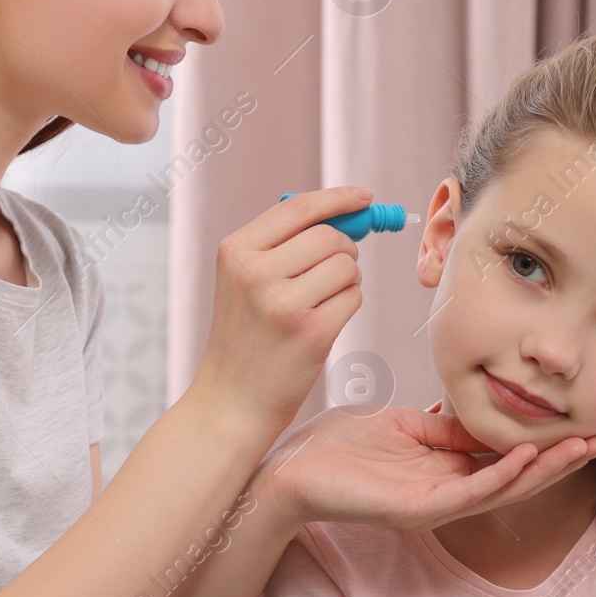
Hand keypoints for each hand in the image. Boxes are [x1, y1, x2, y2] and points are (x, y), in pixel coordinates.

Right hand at [193, 186, 373, 429]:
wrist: (231, 400)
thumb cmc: (247, 336)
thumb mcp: (245, 280)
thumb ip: (286, 243)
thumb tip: (351, 213)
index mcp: (235, 250)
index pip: (297, 207)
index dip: (338, 197)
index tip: (364, 196)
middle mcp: (255, 272)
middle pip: (330, 236)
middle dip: (345, 249)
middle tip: (333, 272)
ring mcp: (282, 303)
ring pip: (347, 266)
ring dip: (347, 281)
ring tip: (320, 303)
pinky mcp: (311, 332)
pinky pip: (353, 298)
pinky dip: (347, 306)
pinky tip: (322, 324)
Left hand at [253, 404, 595, 536]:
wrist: (292, 466)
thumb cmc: (337, 446)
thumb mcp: (401, 424)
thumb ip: (443, 427)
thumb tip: (482, 417)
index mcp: (444, 471)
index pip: (504, 459)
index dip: (543, 444)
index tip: (579, 425)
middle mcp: (447, 493)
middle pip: (516, 478)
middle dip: (560, 460)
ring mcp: (435, 505)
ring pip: (503, 489)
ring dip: (544, 469)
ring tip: (580, 448)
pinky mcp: (418, 510)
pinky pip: (471, 493)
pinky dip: (502, 475)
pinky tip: (528, 455)